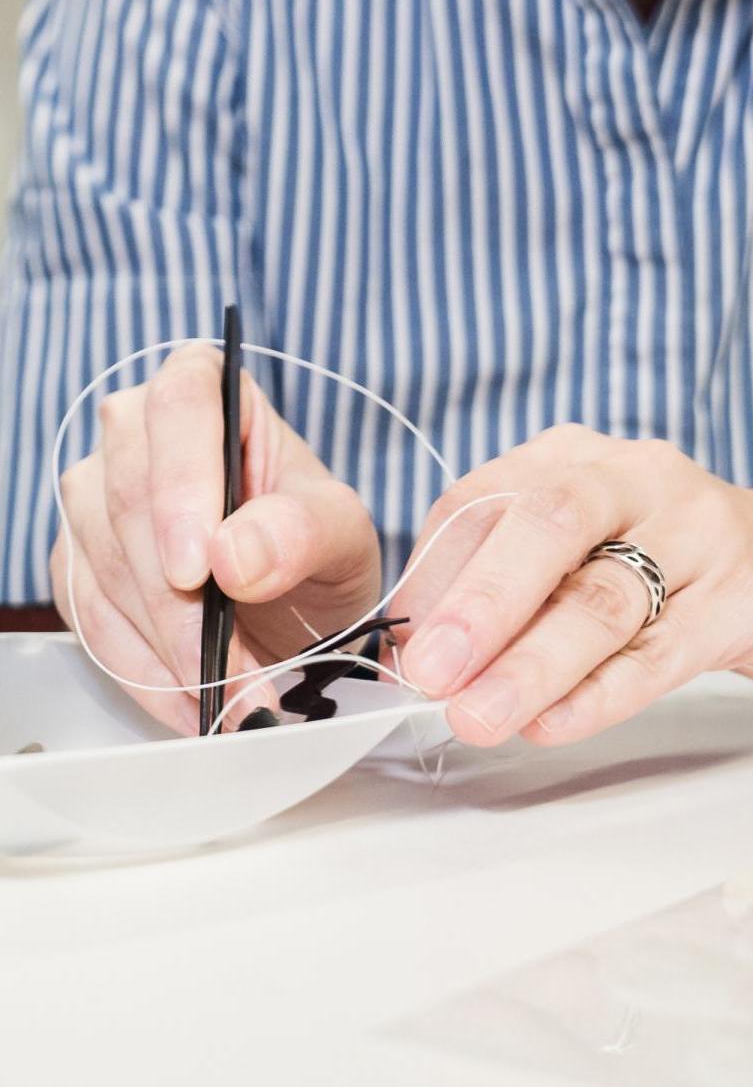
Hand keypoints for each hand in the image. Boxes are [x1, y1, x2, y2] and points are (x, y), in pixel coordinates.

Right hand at [51, 341, 382, 733]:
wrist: (294, 597)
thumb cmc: (316, 542)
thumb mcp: (342, 532)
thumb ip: (301, 531)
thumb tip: (234, 556)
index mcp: (206, 385)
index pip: (180, 407)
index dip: (181, 488)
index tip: (197, 571)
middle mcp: (136, 428)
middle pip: (131, 500)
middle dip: (182, 605)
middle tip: (235, 674)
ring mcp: (94, 493)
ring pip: (102, 565)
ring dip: (166, 648)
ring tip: (229, 697)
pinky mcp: (75, 559)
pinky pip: (86, 616)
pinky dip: (139, 670)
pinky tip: (189, 701)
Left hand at [395, 425, 752, 747]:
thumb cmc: (666, 561)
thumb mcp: (584, 546)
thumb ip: (509, 587)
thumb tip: (418, 656)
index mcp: (576, 456)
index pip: (486, 498)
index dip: (437, 574)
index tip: (402, 647)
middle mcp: (635, 475)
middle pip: (550, 523)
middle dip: (483, 600)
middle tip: (433, 672)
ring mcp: (696, 531)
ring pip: (604, 596)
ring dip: (533, 663)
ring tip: (479, 717)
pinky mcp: (741, 597)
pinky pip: (661, 651)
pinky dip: (600, 692)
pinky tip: (552, 724)